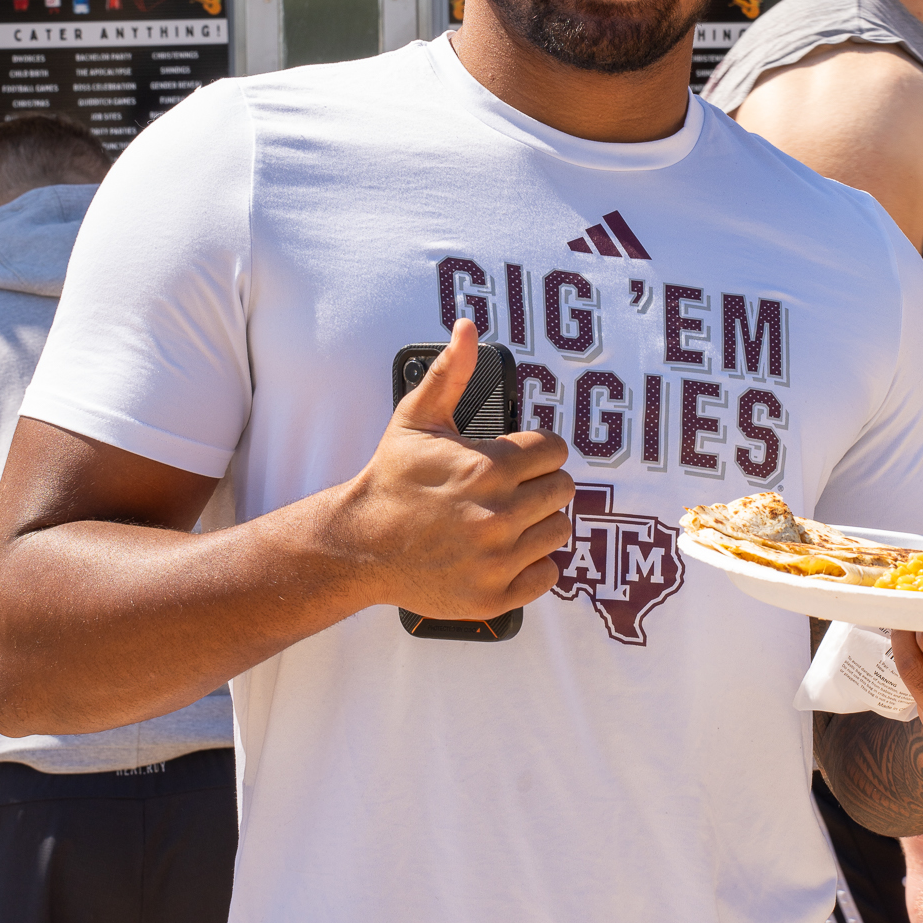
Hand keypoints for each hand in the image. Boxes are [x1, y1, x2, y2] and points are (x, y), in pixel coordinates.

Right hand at [343, 318, 573, 622]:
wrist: (359, 544)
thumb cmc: (391, 479)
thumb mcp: (417, 418)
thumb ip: (451, 372)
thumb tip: (468, 327)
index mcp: (489, 467)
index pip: (555, 452)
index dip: (537, 453)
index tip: (517, 460)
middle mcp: (499, 514)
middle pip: (563, 491)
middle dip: (540, 486)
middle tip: (509, 490)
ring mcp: (498, 559)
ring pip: (559, 531)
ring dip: (538, 524)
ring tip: (504, 520)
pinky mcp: (494, 595)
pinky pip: (548, 576)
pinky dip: (532, 566)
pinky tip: (504, 553)